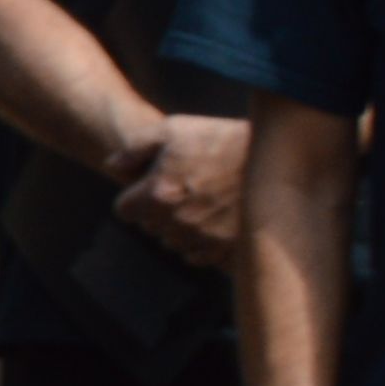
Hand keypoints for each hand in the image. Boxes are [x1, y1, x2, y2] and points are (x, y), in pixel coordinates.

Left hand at [119, 111, 250, 266]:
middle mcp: (176, 221)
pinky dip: (199, 243)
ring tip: (197, 205)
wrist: (272, 157)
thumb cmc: (219, 139)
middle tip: (178, 191)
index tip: (148, 187)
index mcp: (157, 194)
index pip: (124, 210)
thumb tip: (112, 165)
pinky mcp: (227, 246)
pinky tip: (210, 223)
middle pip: (148, 227)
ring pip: (172, 243)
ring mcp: (203, 236)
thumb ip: (135, 149)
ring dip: (177, 229)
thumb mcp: (172, 130)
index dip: (133, 197)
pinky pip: (199, 256)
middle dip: (155, 212)